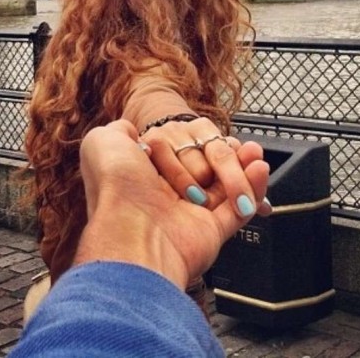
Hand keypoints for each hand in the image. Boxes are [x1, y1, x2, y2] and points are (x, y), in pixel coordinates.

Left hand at [74, 120, 269, 289]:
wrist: (132, 231)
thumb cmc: (116, 188)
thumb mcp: (101, 144)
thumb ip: (116, 131)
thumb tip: (127, 128)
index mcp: (147, 173)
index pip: (181, 147)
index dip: (193, 141)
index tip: (201, 135)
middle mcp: (169, 192)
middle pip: (208, 161)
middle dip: (220, 152)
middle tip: (221, 149)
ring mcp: (192, 212)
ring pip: (227, 182)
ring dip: (242, 164)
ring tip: (253, 152)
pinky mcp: (212, 230)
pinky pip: (240, 207)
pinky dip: (255, 187)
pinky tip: (259, 167)